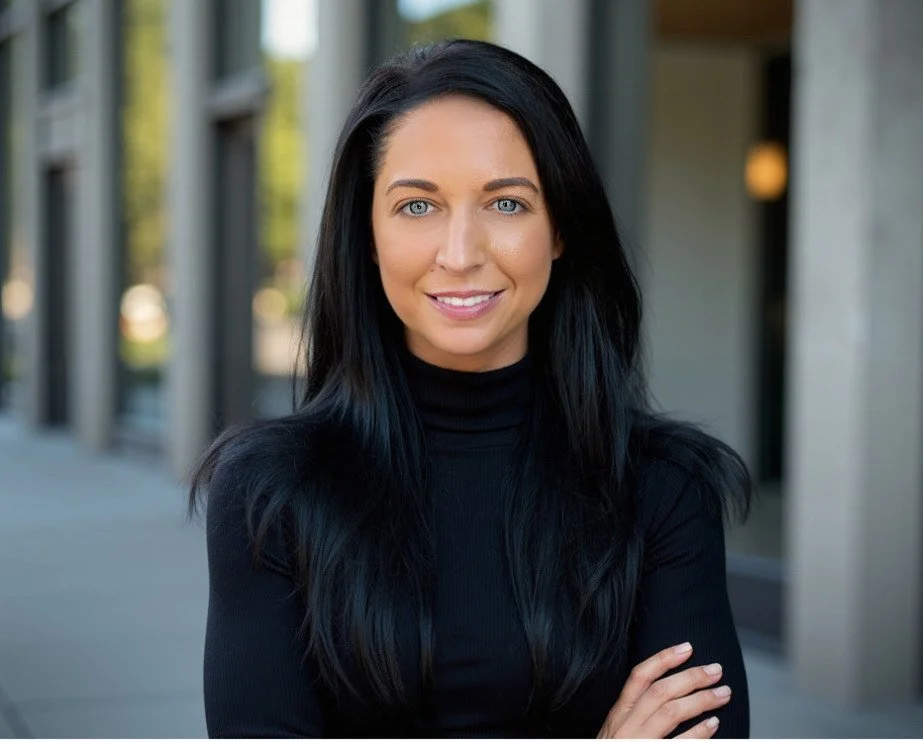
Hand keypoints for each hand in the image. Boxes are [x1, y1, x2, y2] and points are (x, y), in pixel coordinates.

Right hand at [596, 643, 730, 738]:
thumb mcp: (618, 734)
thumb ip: (636, 715)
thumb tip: (670, 693)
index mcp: (617, 716)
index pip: (639, 677)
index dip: (663, 659)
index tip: (687, 648)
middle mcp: (624, 728)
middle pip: (659, 692)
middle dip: (691, 677)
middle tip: (716, 670)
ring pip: (670, 712)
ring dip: (701, 700)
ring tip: (723, 694)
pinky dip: (697, 732)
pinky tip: (713, 724)